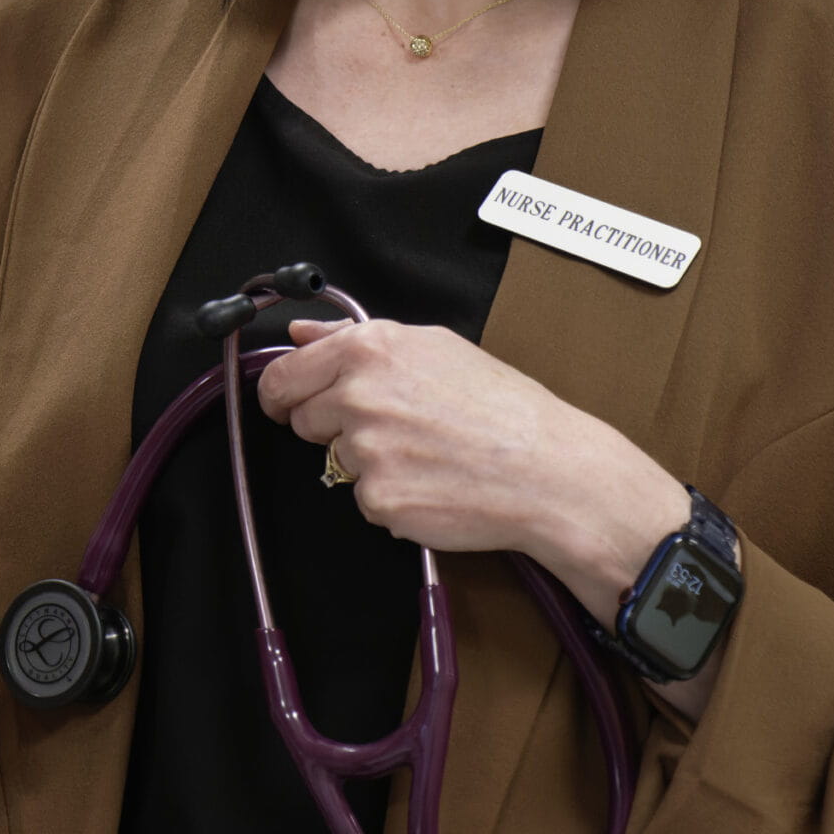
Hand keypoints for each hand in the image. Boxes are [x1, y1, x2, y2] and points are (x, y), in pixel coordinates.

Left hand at [258, 318, 689, 626]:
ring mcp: (366, 450)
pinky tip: (434, 484)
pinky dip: (392, 498)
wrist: (550, 470)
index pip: (284, 375)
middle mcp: (359, 395)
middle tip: (392, 431)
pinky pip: (365, 501)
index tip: (289, 405)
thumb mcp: (433, 348)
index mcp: (368, 349)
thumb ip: (352, 337)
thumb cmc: (501, 407)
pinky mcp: (379, 500)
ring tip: (427, 455)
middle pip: (303, 420)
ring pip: (337, 462)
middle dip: (332, 428)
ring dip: (369, 463)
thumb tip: (299, 332)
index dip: (283, 394)